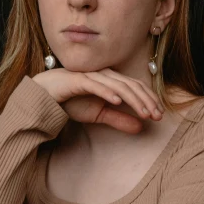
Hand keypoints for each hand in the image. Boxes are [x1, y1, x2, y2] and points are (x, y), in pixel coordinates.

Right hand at [32, 68, 163, 133]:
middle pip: (131, 85)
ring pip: (118, 85)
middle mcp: (105, 75)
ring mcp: (92, 76)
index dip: (149, 100)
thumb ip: (118, 119)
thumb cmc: (72, 101)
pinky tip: (118, 101)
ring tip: (144, 112)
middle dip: (146, 101)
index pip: (135, 87)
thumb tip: (140, 127)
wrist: (45, 95)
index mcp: (111, 81)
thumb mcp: (98, 115)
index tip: (159, 115)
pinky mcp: (78, 80)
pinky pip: (96, 85)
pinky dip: (108, 92)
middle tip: (157, 115)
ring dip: (133, 99)